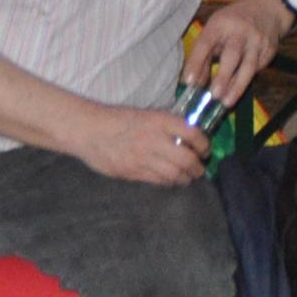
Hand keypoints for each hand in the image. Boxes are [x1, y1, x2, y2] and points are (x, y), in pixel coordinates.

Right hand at [75, 100, 210, 186]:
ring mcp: (144, 157)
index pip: (192, 133)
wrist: (90, 130)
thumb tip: (186, 136)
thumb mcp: (145, 114)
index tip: (205, 149)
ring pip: (174, 173)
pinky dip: (169, 182)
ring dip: (185, 177)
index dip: (203, 144)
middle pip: (186, 158)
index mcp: (159, 120)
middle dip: (197, 167)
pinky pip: (158, 181)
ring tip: (188, 177)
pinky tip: (171, 180)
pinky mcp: (134, 172)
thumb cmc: (118, 119)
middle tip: (200, 168)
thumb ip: (165, 125)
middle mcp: (155, 139)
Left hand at [181, 0, 287, 110]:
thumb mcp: (215, 29)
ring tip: (226, 102)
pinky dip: (246, 81)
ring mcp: (257, 40)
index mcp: (220, 23)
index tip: (188, 82)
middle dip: (222, 76)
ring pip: (248, 66)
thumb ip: (205, 54)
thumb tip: (195, 82)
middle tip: (213, 95)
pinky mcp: (269, 50)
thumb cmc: (233, 21)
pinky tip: (237, 91)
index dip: (196, 63)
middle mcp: (239, 31)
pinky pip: (258, 69)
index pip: (205, 43)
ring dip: (237, 86)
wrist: (267, 7)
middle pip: (231, 55)